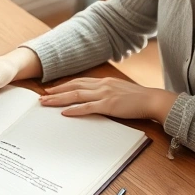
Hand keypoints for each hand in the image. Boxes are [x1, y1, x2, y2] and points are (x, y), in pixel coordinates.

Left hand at [39, 77, 177, 123]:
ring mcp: (104, 94)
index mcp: (104, 81)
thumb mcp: (119, 91)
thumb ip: (106, 92)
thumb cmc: (138, 98)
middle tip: (42, 96)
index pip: (79, 82)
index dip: (63, 85)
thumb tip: (95, 98)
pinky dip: (75, 109)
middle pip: (73, 86)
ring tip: (46, 103)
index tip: (52, 89)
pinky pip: (87, 107)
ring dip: (59, 99)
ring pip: (76, 95)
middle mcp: (101, 85)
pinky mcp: (109, 105)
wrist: (152, 99)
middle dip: (56, 91)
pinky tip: (65, 112)